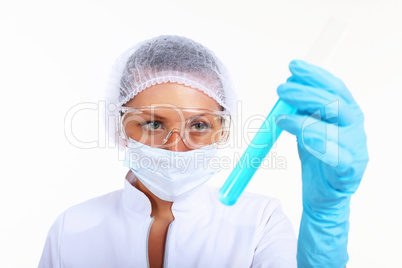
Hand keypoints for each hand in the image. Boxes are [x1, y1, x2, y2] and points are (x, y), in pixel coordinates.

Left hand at [276, 60, 368, 266]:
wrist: (322, 193)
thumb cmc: (316, 157)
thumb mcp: (305, 127)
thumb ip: (300, 110)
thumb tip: (287, 85)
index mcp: (345, 112)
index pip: (334, 87)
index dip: (315, 75)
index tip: (293, 67)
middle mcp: (354, 126)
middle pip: (335, 103)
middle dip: (306, 94)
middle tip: (281, 90)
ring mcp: (355, 148)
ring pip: (336, 128)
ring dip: (305, 120)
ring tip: (281, 119)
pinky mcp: (350, 170)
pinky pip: (337, 157)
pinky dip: (318, 145)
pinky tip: (303, 139)